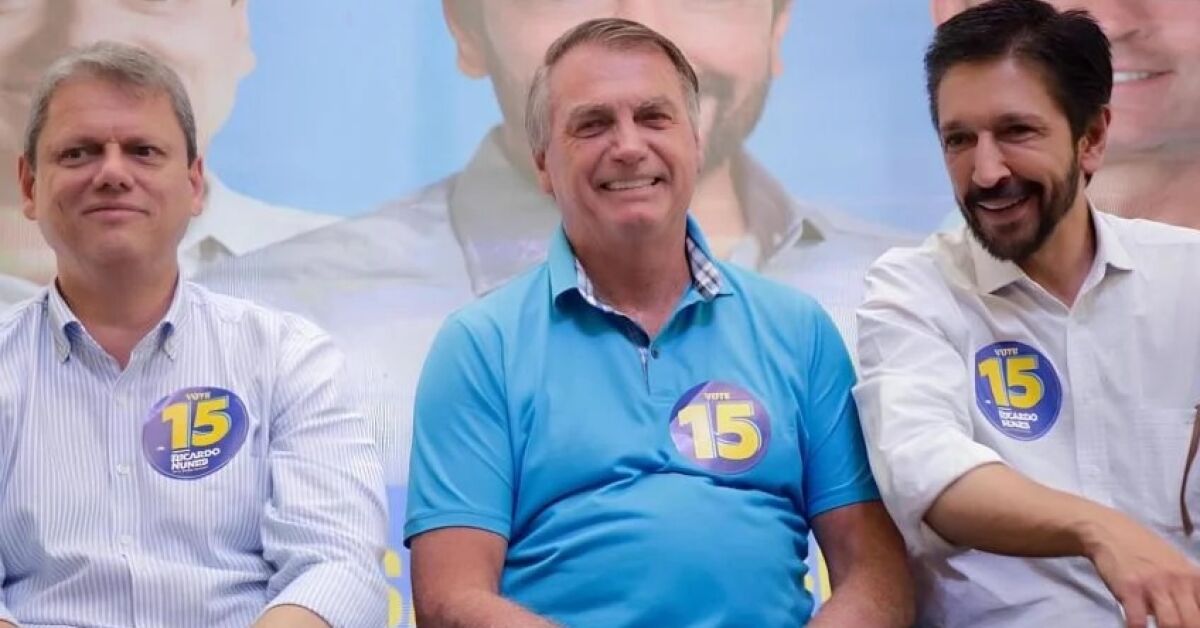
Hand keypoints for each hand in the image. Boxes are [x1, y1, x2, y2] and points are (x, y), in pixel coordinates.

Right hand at [1083, 511, 1199, 627]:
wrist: (1110, 532)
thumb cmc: (1144, 550)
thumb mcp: (1176, 566)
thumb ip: (1188, 589)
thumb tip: (1192, 615)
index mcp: (1194, 578)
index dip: (1196, 623)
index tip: (1185, 623)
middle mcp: (1178, 581)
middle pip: (1192, 622)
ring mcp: (1153, 584)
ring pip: (1170, 624)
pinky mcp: (1129, 588)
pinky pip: (1138, 621)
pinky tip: (1133, 625)